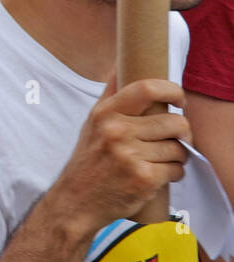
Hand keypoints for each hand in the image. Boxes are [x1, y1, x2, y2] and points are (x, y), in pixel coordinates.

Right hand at [50, 76, 189, 235]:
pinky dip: (175, 173)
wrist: (78, 198)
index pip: (145, 88)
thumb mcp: (93, 121)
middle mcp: (117, 131)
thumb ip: (110, 94)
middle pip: (174, 122)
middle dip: (183, 131)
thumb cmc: (89, 157)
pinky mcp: (144, 179)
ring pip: (179, 148)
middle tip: (177, 136)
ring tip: (164, 158)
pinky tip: (161, 174)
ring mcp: (131, 156)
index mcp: (105, 112)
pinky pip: (177, 170)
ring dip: (178, 155)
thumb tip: (120, 63)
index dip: (171, 89)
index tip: (179, 98)